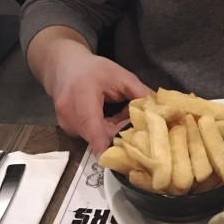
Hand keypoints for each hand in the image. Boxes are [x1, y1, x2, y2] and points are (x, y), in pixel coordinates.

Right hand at [29, 29, 151, 153]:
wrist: (65, 66)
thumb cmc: (95, 69)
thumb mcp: (121, 76)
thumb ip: (140, 93)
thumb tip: (158, 110)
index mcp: (82, 94)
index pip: (91, 123)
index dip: (102, 142)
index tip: (113, 157)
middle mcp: (69, 112)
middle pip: (97, 134)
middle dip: (118, 133)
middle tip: (135, 123)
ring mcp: (65, 123)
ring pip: (94, 137)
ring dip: (110, 131)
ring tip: (120, 115)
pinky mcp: (66, 129)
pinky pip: (89, 136)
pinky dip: (102, 130)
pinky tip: (108, 117)